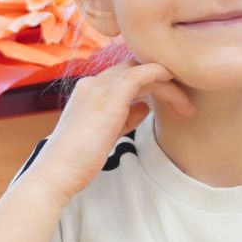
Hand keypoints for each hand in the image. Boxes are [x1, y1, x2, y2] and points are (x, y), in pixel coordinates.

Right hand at [24, 61, 192, 200]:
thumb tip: (144, 107)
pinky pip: (141, 74)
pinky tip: (175, 83)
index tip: (169, 103)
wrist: (56, 173)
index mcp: (88, 92)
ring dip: (168, 87)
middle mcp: (92, 84)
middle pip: (135, 69)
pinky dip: (160, 74)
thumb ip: (124, 117)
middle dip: (163, 84)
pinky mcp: (109, 98)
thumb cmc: (76, 162)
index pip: (125, 76)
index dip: (150, 85)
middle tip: (184, 107)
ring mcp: (99, 88)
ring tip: (186, 109)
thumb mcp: (104, 135)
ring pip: (141, 70)